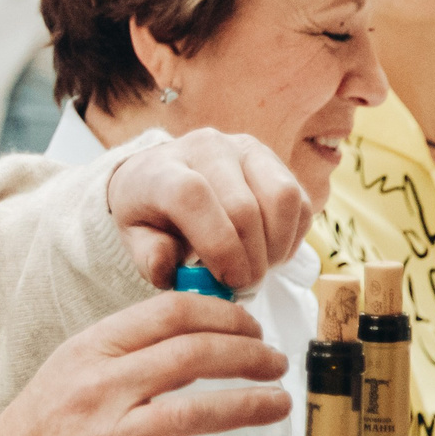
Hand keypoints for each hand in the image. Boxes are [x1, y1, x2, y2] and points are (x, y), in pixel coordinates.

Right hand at [0, 292, 289, 435]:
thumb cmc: (37, 428)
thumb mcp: (71, 368)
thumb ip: (125, 350)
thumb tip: (197, 336)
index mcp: (91, 351)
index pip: (169, 314)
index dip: (223, 316)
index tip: (250, 328)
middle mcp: (100, 390)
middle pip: (192, 355)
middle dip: (249, 356)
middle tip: (276, 364)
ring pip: (195, 412)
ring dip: (250, 405)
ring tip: (278, 404)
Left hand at [103, 128, 311, 292]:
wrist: (164, 176)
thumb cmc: (150, 214)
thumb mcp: (135, 239)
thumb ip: (148, 258)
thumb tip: (168, 269)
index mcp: (162, 168)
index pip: (193, 196)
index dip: (217, 245)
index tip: (228, 282)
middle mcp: (206, 148)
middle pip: (243, 206)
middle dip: (251, 260)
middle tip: (243, 287)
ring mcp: (244, 149)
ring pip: (282, 198)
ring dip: (277, 246)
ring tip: (257, 268)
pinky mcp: (273, 159)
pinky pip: (299, 201)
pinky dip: (291, 237)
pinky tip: (268, 252)